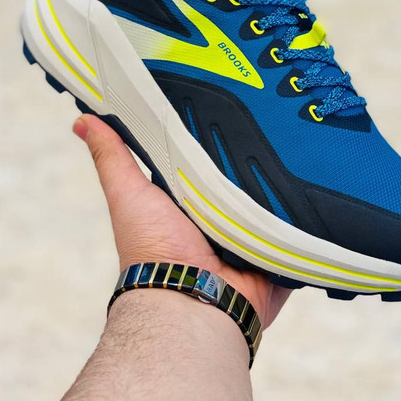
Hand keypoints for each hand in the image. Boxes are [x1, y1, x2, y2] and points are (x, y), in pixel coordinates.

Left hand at [73, 114, 290, 327]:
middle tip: (272, 118)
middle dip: (255, 157)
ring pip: (274, 200)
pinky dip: (303, 216)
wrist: (192, 302)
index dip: (215, 135)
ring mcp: (252, 237)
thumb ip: (113, 157)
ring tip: (301, 147)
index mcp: (189, 201)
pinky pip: (298, 229)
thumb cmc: (153, 250)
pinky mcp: (278, 254)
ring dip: (282, 185)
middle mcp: (220, 218)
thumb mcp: (129, 193)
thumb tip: (82, 120)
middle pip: (244, 177)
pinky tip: (317, 186)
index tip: (229, 99)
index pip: (207, 159)